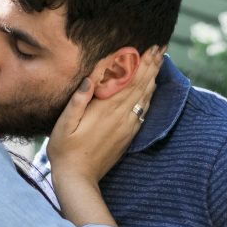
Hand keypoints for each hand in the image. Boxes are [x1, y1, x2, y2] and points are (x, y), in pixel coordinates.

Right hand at [48, 46, 163, 186]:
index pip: (128, 81)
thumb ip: (78, 100)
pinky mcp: (128, 136)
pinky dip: (149, 96)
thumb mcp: (64, 124)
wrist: (78, 179)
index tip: (151, 47)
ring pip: (144, 97)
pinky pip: (143, 111)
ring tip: (160, 62)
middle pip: (140, 85)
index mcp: (105, 109)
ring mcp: (127, 127)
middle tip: (162, 48)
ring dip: (153, 78)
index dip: (141, 63)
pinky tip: (151, 89)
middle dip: (152, 65)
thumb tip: (90, 78)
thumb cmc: (65, 149)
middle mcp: (120, 116)